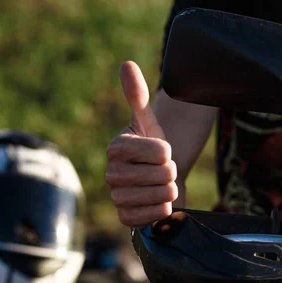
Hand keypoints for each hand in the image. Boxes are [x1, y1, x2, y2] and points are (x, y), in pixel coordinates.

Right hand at [106, 61, 177, 226]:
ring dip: (168, 191)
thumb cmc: (152, 149)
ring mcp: (117, 197)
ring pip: (162, 195)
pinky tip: (155, 204)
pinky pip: (153, 215)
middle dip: (169, 173)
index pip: (161, 151)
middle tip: (160, 171)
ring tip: (158, 186)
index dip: (168, 153)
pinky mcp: (125, 218)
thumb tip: (126, 64)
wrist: (154, 181)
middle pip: (163, 175)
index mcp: (115, 147)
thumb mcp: (149, 122)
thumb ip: (138, 95)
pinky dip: (161, 211)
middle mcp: (111, 173)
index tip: (160, 153)